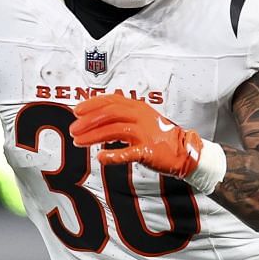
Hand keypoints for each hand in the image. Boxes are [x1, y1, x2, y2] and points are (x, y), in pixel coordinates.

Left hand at [69, 93, 208, 176]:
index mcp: (137, 107)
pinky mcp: (148, 150)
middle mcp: (140, 117)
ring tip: (79, 142)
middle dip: (88, 121)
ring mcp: (145, 133)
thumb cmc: (161, 136)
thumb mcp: (142, 118)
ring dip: (93, 136)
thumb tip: (97, 115)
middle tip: (73, 130)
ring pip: (113, 131)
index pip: (110, 101)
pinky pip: (128, 153)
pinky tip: (100, 158)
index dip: (91, 105)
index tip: (76, 111)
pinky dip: (112, 156)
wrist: (185, 151)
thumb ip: (123, 115)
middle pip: (109, 114)